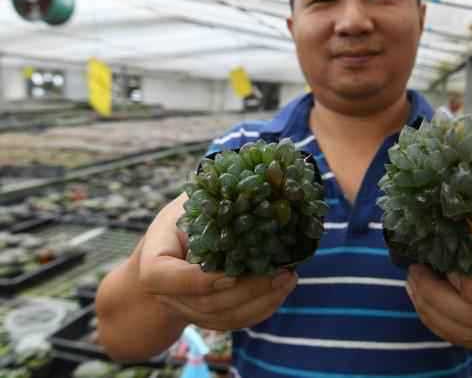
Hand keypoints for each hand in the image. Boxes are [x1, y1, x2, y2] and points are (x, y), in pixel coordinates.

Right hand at [137, 193, 297, 331]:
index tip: (232, 274)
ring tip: (289, 277)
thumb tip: (247, 177)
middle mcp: (169, 296)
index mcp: (154, 266)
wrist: (166, 258)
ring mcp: (189, 311)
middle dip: (247, 290)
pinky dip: (262, 309)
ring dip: (260, 300)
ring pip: (225, 317)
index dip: (199, 281)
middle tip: (280, 272)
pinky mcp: (209, 319)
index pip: (168, 280)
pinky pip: (236, 322)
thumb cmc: (179, 223)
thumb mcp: (186, 205)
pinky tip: (283, 289)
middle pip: (207, 303)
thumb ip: (208, 197)